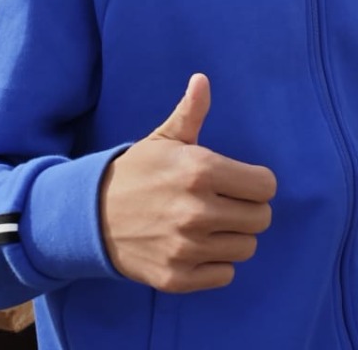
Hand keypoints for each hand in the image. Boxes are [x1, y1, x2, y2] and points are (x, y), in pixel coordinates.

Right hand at [98, 74, 276, 291]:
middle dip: (249, 210)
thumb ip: (191, 111)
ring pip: (246, 248)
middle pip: (261, 218)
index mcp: (199, 171)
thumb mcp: (164, 139)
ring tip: (212, 225)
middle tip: (227, 204)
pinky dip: (217, 263)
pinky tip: (199, 247)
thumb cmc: (137, 172)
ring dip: (234, 237)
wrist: (91, 215)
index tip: (241, 182)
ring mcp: (186, 247)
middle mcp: (196, 211)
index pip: (266, 186)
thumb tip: (202, 79)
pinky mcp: (176, 277)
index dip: (257, 183)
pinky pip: (225, 275)